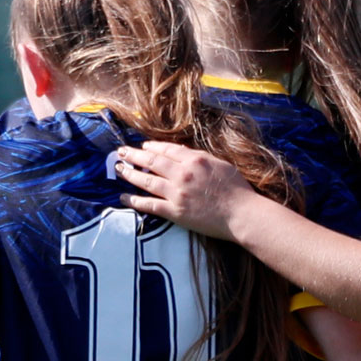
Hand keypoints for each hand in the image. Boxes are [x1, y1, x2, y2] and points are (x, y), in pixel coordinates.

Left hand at [114, 141, 257, 240]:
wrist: (242, 213)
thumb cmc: (237, 190)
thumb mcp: (221, 164)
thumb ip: (200, 158)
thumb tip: (182, 153)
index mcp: (195, 160)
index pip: (167, 150)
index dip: (152, 147)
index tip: (143, 146)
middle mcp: (182, 174)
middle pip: (152, 161)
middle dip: (134, 155)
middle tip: (121, 152)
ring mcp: (176, 193)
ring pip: (146, 180)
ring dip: (129, 173)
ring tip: (118, 169)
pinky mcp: (175, 212)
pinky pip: (149, 205)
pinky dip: (134, 200)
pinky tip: (123, 197)